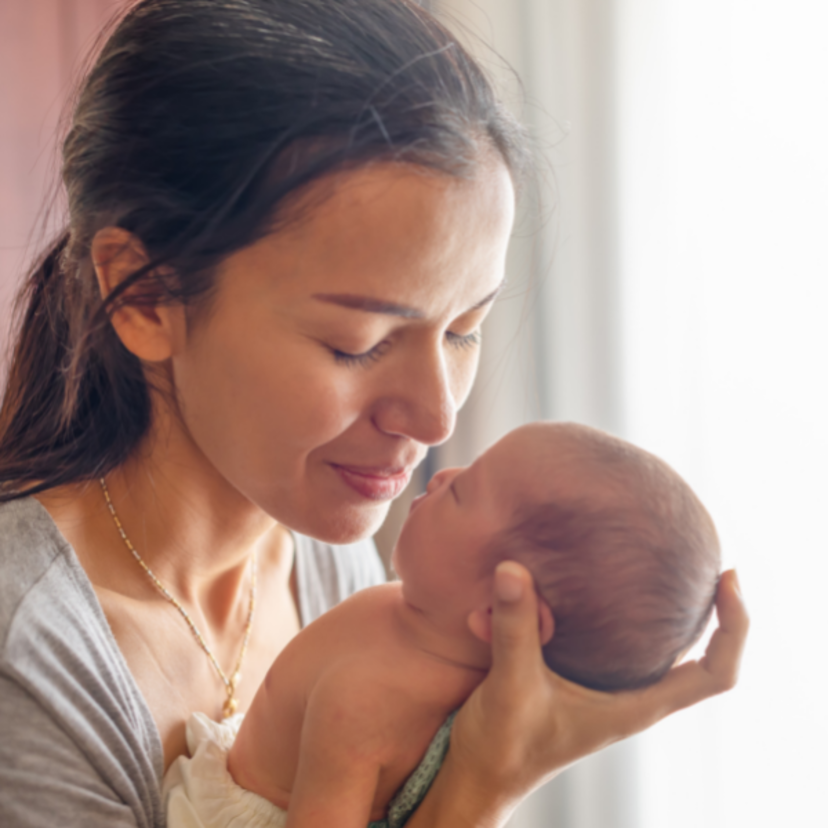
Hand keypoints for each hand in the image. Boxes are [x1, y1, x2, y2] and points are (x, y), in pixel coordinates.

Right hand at [451, 563, 748, 808]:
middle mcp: (629, 695)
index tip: (726, 579)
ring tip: (642, 560)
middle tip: (699, 560)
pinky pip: (598, 634)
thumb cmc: (503, 747)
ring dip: (642, 604)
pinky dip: (590, 607)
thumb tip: (514, 569)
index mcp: (634, 707)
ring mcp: (604, 687)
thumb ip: (516, 627)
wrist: (478, 775)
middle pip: (695, 654)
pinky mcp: (577, 676)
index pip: (713, 674)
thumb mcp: (511, 684)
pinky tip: (566, 584)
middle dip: (703, 607)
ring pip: (644, 640)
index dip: (734, 627)